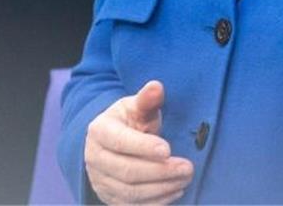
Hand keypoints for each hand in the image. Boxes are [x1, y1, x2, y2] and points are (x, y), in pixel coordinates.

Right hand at [84, 80, 193, 204]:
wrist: (110, 143)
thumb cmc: (128, 121)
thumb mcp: (135, 106)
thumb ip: (147, 99)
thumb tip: (157, 87)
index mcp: (99, 131)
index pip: (120, 141)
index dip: (143, 147)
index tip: (168, 149)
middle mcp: (95, 158)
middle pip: (127, 171)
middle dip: (160, 171)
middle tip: (187, 168)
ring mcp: (100, 181)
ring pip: (130, 192)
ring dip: (161, 188)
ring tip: (185, 179)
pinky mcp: (110, 198)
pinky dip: (155, 202)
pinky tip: (175, 191)